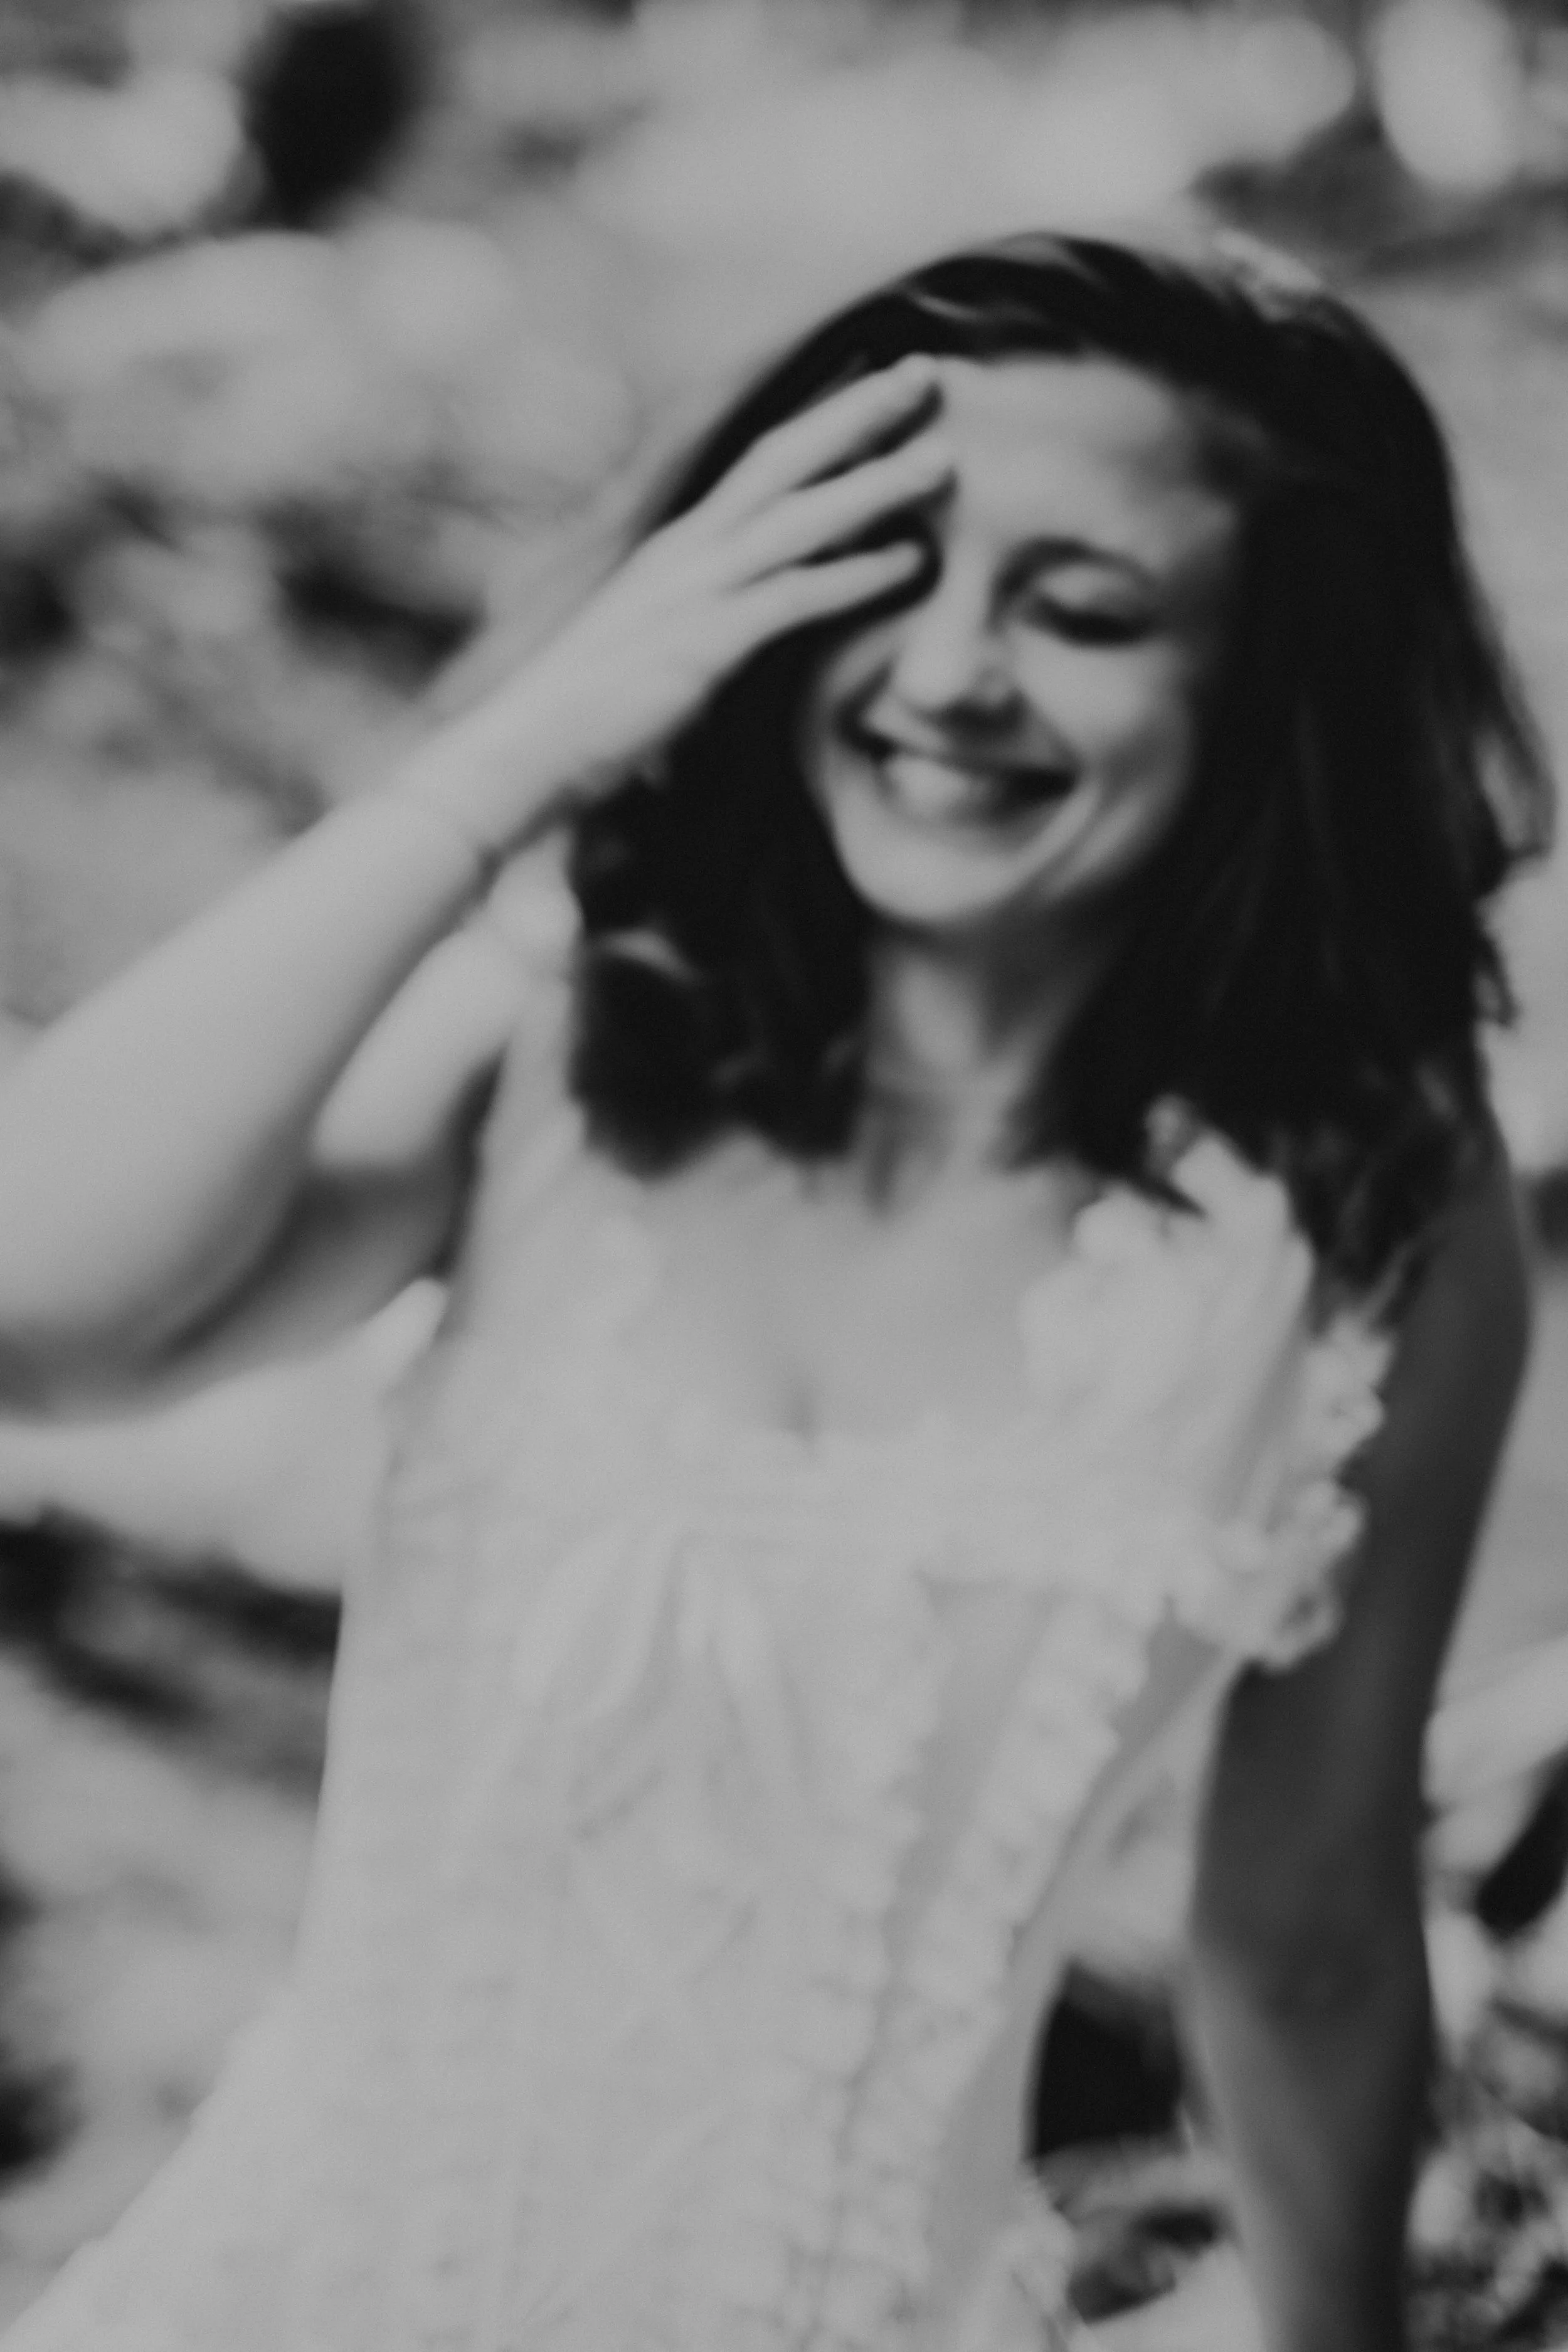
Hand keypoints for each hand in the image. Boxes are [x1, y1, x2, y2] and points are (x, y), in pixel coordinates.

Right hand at [426, 357, 951, 848]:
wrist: (528, 750)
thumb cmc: (589, 713)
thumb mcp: (656, 646)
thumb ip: (702, 621)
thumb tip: (737, 623)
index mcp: (680, 549)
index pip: (760, 464)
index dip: (821, 419)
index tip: (879, 386)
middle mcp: (688, 553)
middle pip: (783, 460)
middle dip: (856, 413)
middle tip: (926, 375)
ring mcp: (694, 594)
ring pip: (798, 518)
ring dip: (873, 486)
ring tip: (943, 461)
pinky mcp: (703, 645)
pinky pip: (792, 597)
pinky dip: (853, 575)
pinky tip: (907, 564)